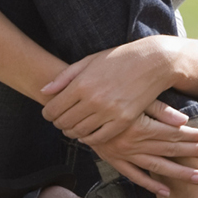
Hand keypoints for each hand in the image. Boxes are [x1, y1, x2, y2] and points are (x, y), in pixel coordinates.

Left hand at [40, 35, 181, 144]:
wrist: (153, 62)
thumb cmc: (120, 59)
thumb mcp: (89, 61)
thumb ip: (64, 77)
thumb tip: (44, 91)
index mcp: (82, 84)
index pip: (53, 109)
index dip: (48, 113)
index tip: (50, 113)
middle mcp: (93, 100)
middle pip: (64, 123)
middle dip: (58, 123)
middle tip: (61, 121)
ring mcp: (109, 112)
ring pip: (80, 132)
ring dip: (72, 132)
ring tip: (73, 127)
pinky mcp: (124, 120)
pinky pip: (100, 138)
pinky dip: (90, 139)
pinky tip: (88, 134)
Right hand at [81, 101, 197, 195]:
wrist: (71, 103)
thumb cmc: (105, 93)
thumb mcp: (132, 96)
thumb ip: (158, 109)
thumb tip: (182, 120)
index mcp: (137, 126)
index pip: (172, 134)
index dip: (191, 137)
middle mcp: (130, 143)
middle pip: (169, 151)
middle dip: (192, 154)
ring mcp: (121, 154)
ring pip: (156, 167)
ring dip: (178, 173)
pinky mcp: (112, 159)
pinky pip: (133, 175)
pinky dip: (149, 185)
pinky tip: (166, 191)